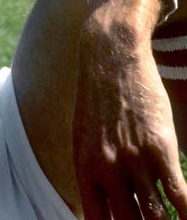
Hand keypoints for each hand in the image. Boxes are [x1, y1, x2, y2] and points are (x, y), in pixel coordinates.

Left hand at [73, 0, 186, 218]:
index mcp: (84, 167)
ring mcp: (133, 159)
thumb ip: (94, 172)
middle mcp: (106, 169)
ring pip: (156, 217)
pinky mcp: (159, 147)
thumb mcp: (84, 136)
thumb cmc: (99, 100)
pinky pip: (179, 196)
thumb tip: (100, 206)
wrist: (110, 57)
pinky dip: (186, 215)